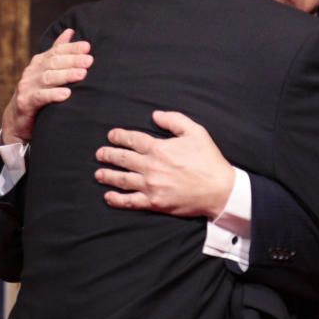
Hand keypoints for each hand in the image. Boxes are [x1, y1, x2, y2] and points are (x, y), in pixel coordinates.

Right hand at [0, 28, 93, 143]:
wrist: (17, 120)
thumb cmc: (38, 93)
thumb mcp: (47, 71)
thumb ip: (57, 52)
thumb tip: (70, 31)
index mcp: (39, 62)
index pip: (57, 51)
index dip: (72, 48)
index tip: (88, 47)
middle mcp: (32, 71)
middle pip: (53, 63)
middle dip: (72, 60)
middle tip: (89, 61)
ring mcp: (27, 86)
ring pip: (47, 78)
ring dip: (66, 75)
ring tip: (82, 74)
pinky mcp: (25, 102)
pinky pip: (40, 97)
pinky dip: (53, 95)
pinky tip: (66, 94)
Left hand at [95, 111, 234, 218]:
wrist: (220, 190)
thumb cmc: (209, 160)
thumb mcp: (196, 132)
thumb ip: (174, 120)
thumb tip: (155, 115)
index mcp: (160, 148)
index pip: (133, 140)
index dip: (119, 136)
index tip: (111, 135)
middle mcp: (151, 167)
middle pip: (123, 158)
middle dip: (109, 154)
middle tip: (100, 153)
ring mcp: (151, 186)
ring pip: (122, 179)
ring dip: (108, 175)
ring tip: (98, 173)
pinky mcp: (154, 202)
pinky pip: (130, 201)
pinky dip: (117, 199)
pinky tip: (108, 196)